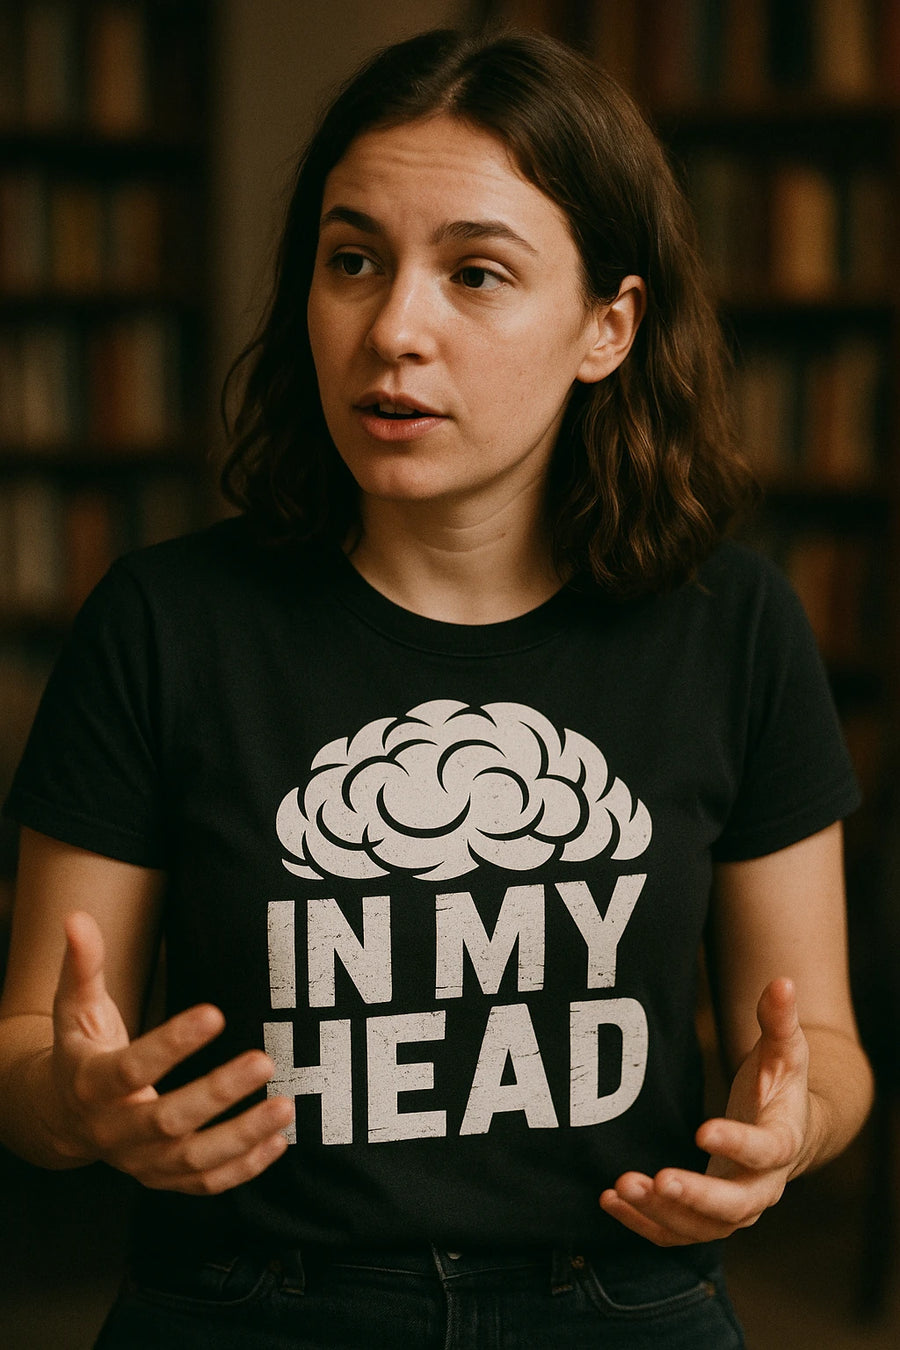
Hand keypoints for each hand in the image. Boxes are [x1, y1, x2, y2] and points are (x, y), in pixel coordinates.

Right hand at [46, 910, 293, 1194]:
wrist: (63, 1116)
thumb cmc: (80, 1050)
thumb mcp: (74, 1007)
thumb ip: (82, 964)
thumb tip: (75, 917)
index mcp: (92, 1085)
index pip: (132, 1068)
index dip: (172, 1044)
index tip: (215, 1012)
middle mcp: (114, 1132)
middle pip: (167, 1121)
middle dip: (217, 1093)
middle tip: (265, 1060)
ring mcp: (141, 1163)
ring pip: (193, 1162)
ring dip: (242, 1137)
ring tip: (286, 1107)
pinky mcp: (164, 1180)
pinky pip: (206, 1184)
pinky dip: (245, 1168)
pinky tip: (280, 1140)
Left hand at [599, 978, 817, 1245]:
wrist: (784, 1130)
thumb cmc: (779, 1085)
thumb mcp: (784, 1049)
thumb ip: (778, 1019)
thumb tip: (781, 981)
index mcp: (782, 1143)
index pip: (765, 1151)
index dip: (736, 1143)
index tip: (702, 1128)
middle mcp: (761, 1187)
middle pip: (734, 1207)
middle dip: (695, 1196)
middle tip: (658, 1178)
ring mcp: (732, 1209)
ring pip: (700, 1226)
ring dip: (660, 1211)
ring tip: (621, 1186)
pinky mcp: (704, 1216)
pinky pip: (675, 1231)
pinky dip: (642, 1223)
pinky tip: (609, 1200)